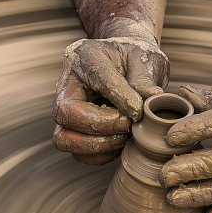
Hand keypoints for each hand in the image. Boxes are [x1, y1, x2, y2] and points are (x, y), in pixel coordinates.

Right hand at [53, 37, 168, 164]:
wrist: (128, 63)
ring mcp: (68, 109)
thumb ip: (145, 80)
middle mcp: (69, 84)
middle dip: (99, 125)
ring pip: (64, 138)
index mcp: (87, 57)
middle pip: (64, 112)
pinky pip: (78, 153)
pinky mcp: (75, 130)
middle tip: (128, 124)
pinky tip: (120, 143)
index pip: (97, 77)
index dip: (119, 97)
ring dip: (97, 144)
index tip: (138, 110)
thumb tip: (148, 102)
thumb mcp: (146, 60)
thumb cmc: (135, 59)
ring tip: (124, 137)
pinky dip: (100, 155)